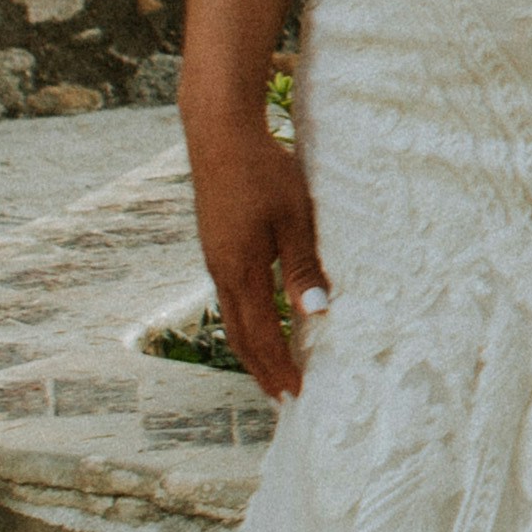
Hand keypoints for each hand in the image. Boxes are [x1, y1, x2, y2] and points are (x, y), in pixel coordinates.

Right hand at [184, 106, 329, 400]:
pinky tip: (259, 318)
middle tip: (282, 396)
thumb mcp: (294, 218)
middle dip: (262, 368)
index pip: (261, 334)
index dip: (278, 366)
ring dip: (252, 346)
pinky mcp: (216, 245)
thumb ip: (303, 267)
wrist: (219, 134)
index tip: (296, 394)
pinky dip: (245, 320)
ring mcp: (214, 258)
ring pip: (231, 317)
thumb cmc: (263, 172)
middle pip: (239, 335)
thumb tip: (317, 315)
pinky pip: (229, 296)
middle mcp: (221, 271)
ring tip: (271, 367)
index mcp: (241, 270)